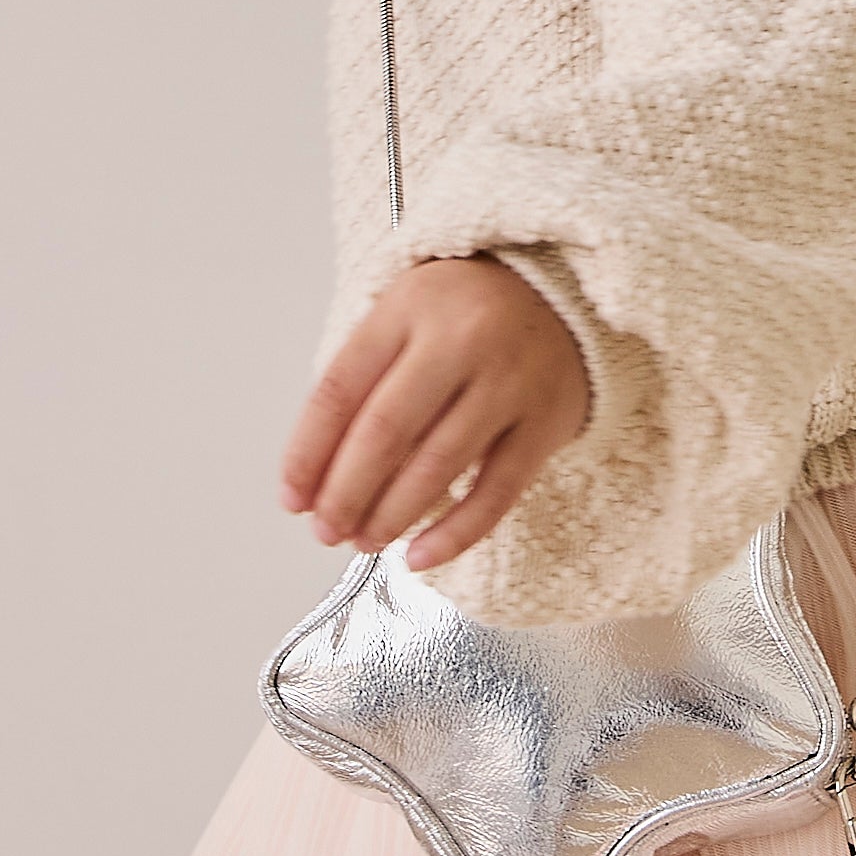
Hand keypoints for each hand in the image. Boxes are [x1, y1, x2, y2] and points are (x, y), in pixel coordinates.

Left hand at [279, 255, 590, 575]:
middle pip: (386, 430)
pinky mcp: (545, 424)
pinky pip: (497, 491)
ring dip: (392, 515)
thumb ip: (365, 381)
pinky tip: (421, 557)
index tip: (292, 499)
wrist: (563, 298)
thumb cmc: (463, 318)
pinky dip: (456, 533)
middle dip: (346, 492)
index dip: (308, 452)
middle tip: (326, 530)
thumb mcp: (405, 319)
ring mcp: (508, 382)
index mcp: (407, 309)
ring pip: (438, 465)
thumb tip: (317, 478)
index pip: (340, 389)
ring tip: (364, 542)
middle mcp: (460, 341)